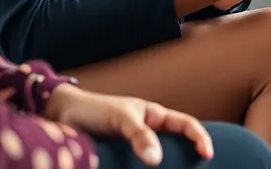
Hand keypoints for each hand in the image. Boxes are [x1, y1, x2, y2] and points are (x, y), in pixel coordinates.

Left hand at [45, 84, 212, 165]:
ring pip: (159, 161)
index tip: (207, 154)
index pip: (185, 124)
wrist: (63, 116)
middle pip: (176, 146)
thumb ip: (138, 135)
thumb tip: (156, 159)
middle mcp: (148, 132)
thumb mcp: (121, 118)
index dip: (200, 137)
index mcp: (154, 116)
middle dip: (189, 158)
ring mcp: (136, 148)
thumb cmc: (95, 109)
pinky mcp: (123, 162)